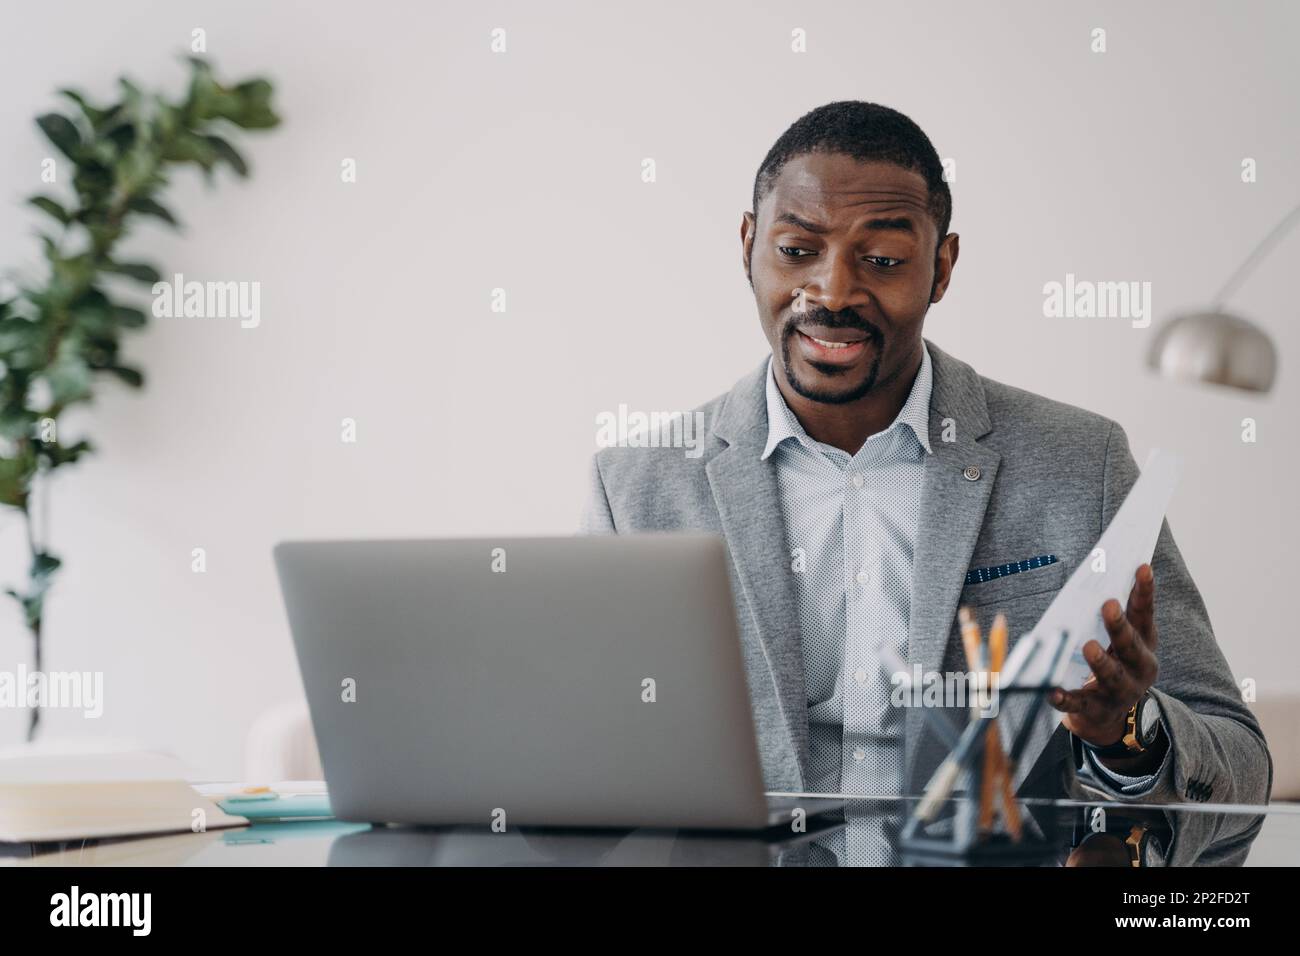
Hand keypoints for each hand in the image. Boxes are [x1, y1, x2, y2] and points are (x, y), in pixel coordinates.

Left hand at [1049, 564, 1158, 749]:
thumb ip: (1113, 617)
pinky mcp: (1095, 710)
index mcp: (1144, 645)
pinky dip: (1065, 698)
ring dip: (1101, 661)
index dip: (1144, 592)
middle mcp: (1138, 669)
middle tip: (1108, 605)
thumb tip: (1096, 576)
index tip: (1141, 567)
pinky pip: (1078, 704)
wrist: (1107, 717)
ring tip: (1089, 646)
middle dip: (1120, 625)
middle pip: (1130, 646)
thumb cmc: (1112, 664)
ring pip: (1111, 676)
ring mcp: (1118, 692)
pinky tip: (1051, 691)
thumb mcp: (1118, 642)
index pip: (1145, 614)